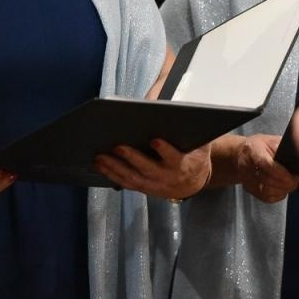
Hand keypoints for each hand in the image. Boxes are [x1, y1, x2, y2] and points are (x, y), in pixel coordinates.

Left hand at [94, 139, 211, 199]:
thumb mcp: (198, 142)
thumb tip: (173, 111)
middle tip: (117, 146)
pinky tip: (101, 166)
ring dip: (115, 168)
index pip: (174, 157)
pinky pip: (127, 183)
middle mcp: (168, 177)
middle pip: (148, 169)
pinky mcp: (144, 188)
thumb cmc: (193, 155)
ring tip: (100, 157)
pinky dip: (112, 175)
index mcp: (183, 164)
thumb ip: (189, 129)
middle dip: (132, 158)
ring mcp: (154, 185)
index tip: (156, 140)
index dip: (165, 150)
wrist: (193, 181)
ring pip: (133, 178)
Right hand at [236, 134, 298, 203]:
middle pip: (267, 180)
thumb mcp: (272, 140)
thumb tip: (298, 158)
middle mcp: (246, 165)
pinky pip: (265, 197)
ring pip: (266, 192)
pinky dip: (277, 195)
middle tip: (296, 180)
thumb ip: (282, 148)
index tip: (295, 176)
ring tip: (291, 184)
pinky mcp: (248, 188)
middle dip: (286, 183)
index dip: (282, 173)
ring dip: (282, 190)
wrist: (242, 152)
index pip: (267, 164)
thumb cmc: (261, 146)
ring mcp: (245, 179)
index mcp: (253, 149)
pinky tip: (283, 189)